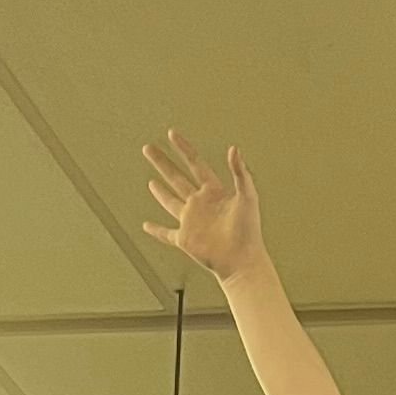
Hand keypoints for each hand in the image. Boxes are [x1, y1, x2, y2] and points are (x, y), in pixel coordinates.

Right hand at [143, 130, 262, 280]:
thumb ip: (240, 172)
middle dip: (162, 162)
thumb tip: (234, 149)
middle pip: (176, 177)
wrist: (242, 260)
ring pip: (170, 202)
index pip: (195, 163)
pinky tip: (146, 225)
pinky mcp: (185, 239)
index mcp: (213, 191)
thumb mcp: (248, 196)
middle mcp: (200, 203)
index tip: (171, 134)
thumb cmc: (249, 230)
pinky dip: (155, 230)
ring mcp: (191, 221)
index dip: (183, 148)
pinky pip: (166, 233)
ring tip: (151, 182)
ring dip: (160, 192)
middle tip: (148, 149)